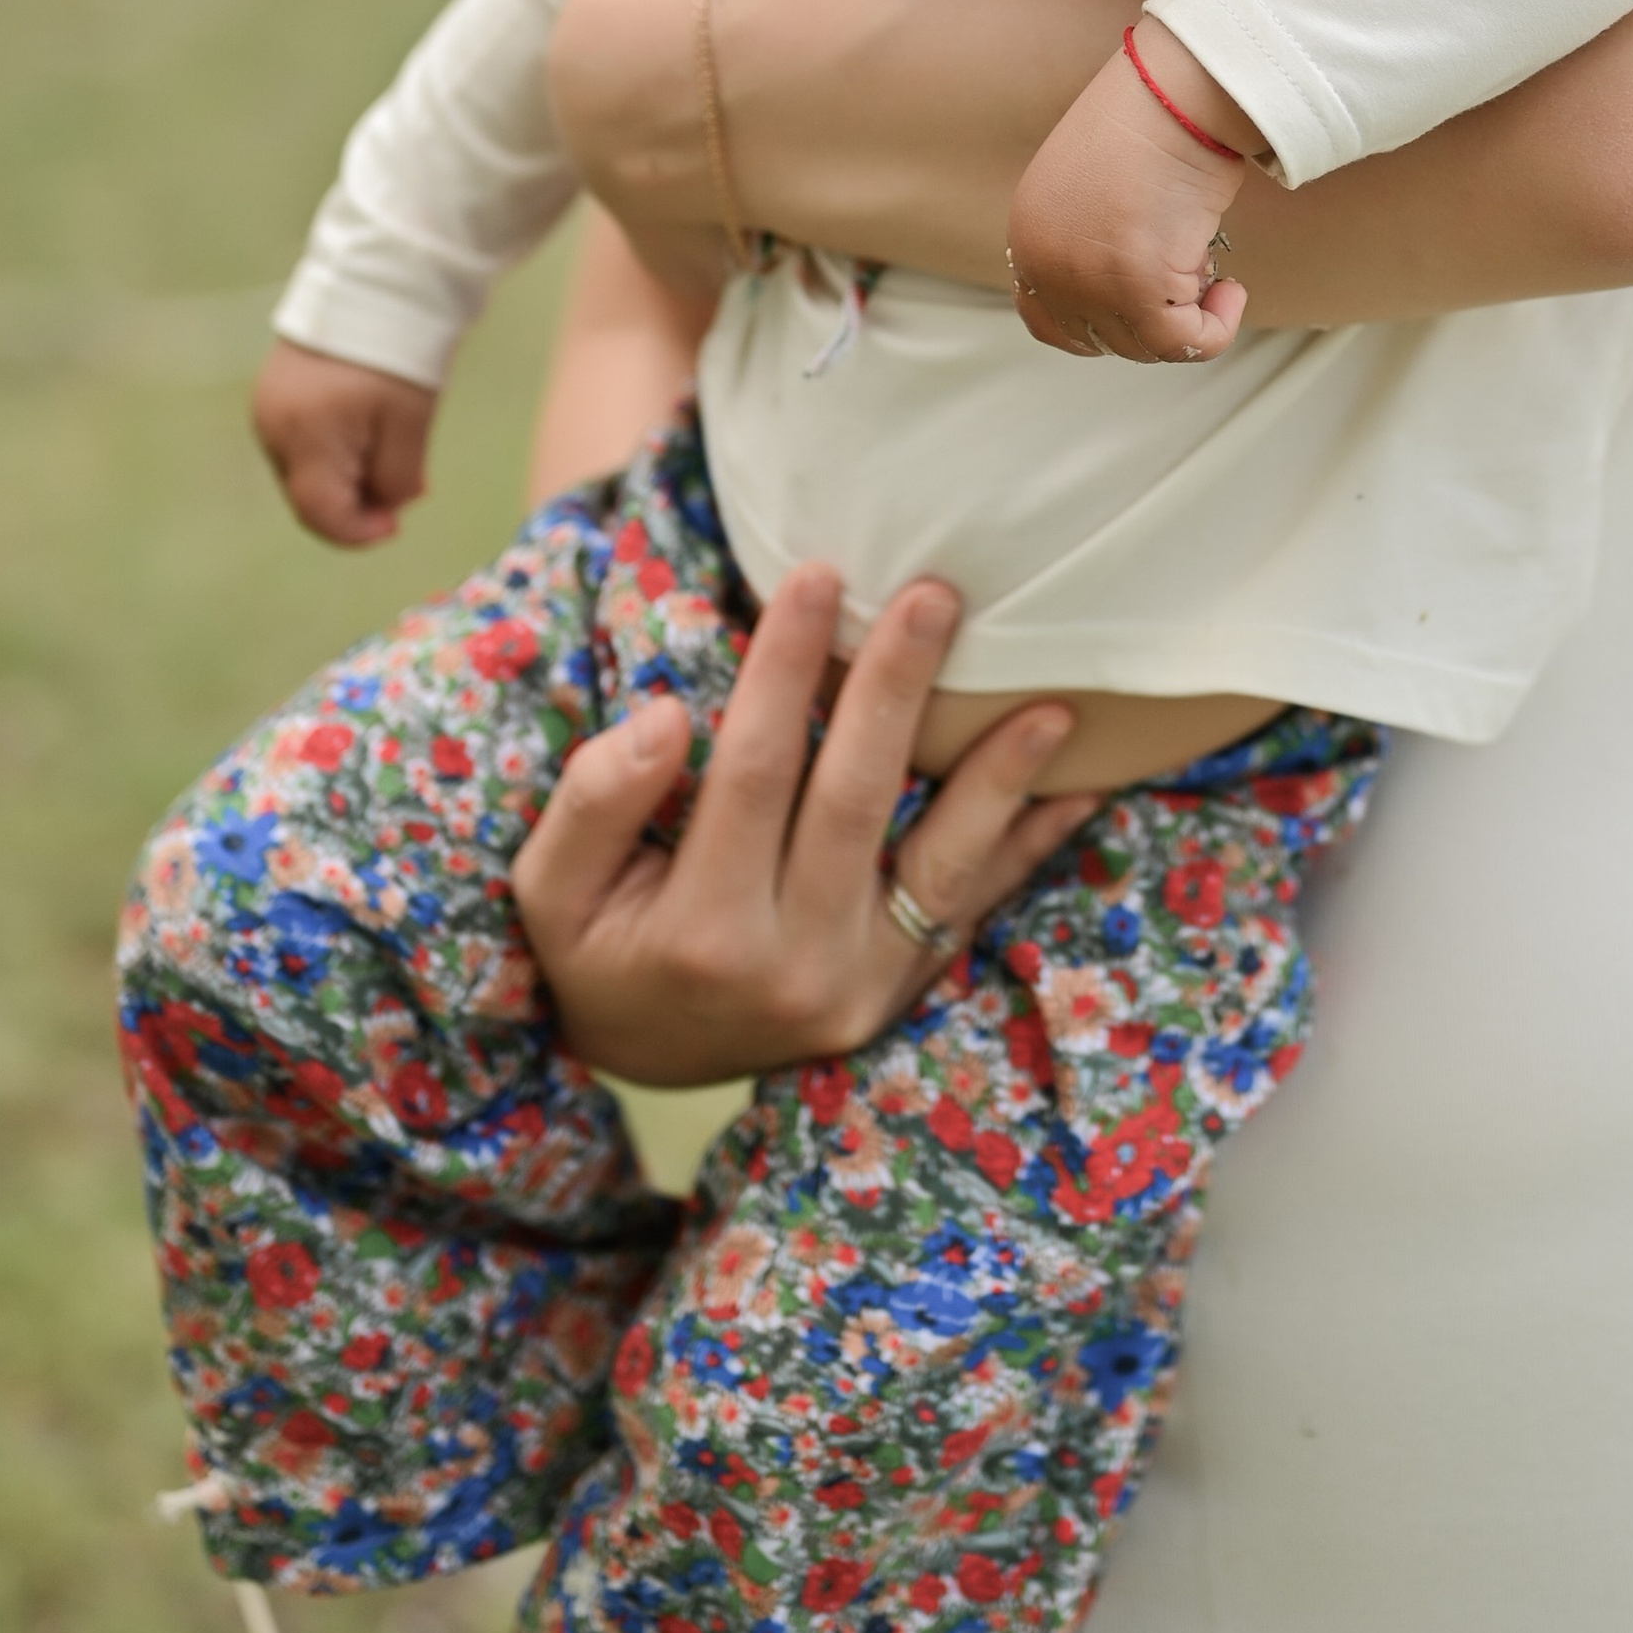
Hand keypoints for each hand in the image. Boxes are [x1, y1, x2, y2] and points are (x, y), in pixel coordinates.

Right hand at [252, 339, 437, 544]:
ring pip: (304, 470)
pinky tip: (366, 430)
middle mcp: (272, 426)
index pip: (319, 512)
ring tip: (390, 450)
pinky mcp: (272, 392)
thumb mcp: (410, 424)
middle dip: (356, 502)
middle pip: (309, 494)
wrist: (378, 282)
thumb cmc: (398, 354)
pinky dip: (332, 451)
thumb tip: (388, 509)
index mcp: (304, 435)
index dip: (357, 532)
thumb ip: (396, 478)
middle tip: (403, 488)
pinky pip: (300, 442)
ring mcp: (266, 407)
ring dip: (345, 476)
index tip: (394, 527)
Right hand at [509, 564, 1097, 1083]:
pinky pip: (974, 909)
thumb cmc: (597, 949)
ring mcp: (861, 986)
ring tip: (1052, 703)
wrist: (651, 1057)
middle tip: (935, 594)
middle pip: (855, 800)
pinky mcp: (904, 988)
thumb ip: (593, 803)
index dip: (784, 670)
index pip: (751, 772)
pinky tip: (1081, 787)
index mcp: (703, 934)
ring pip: (940, 865)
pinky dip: (1030, 848)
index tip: (816, 575)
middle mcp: (794, 967)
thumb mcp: (550, 893)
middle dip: (896, 689)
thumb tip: (666, 715)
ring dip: (999, 779)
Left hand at [1005, 32, 1254, 361]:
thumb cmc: (1152, 117)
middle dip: (1151, 320)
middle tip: (1191, 274)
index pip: (1047, 320)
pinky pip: (1183, 343)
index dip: (1101, 325)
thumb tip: (1137, 287)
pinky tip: (1232, 290)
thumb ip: (1092, 238)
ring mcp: (1088, 279)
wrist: (1176, 89)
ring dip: (1188, 319)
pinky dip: (1216, 328)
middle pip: (1101, 340)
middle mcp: (1047, 264)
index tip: (1144, 309)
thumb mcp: (1094, 185)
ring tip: (1212, 269)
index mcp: (1030, 235)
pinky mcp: (1137, 287)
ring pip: (1145, 346)